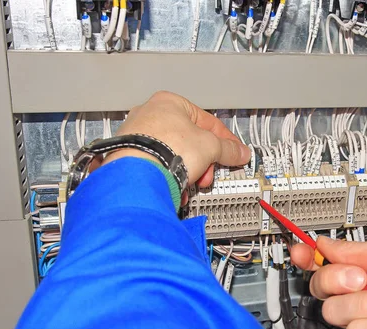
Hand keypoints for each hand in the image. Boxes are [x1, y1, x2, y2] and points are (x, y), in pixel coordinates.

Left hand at [103, 91, 249, 186]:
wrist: (138, 174)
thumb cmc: (166, 150)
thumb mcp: (210, 146)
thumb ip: (227, 149)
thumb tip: (239, 152)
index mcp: (169, 102)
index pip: (207, 121)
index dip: (224, 139)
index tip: (232, 153)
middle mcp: (149, 114)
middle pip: (189, 140)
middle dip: (203, 161)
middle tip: (208, 174)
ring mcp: (136, 135)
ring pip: (173, 154)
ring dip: (187, 171)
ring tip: (189, 182)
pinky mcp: (127, 155)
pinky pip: (156, 165)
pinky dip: (168, 176)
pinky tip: (174, 187)